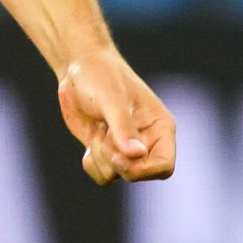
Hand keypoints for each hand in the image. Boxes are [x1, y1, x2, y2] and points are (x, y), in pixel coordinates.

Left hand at [57, 46, 175, 184]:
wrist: (78, 67)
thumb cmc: (100, 74)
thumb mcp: (111, 97)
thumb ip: (123, 127)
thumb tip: (138, 155)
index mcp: (160, 127)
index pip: (164, 165)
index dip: (143, 170)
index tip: (117, 158)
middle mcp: (147, 141)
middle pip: (140, 174)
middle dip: (116, 162)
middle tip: (100, 139)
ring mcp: (126, 148)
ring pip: (118, 175)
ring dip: (101, 159)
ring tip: (97, 133)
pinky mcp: (107, 151)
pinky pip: (102, 175)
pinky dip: (92, 163)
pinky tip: (90, 140)